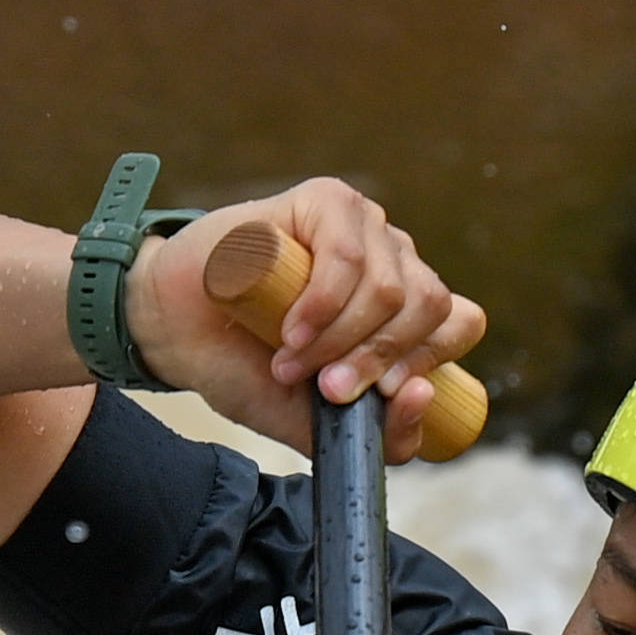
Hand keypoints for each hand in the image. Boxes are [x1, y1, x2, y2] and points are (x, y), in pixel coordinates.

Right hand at [125, 178, 489, 466]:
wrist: (176, 331)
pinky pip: (348, 255)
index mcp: (404, 306)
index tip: (380, 398)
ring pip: (390, 287)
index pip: (460, 323)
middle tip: (324, 389)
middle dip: (375, 361)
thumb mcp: (316, 420)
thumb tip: (423, 398)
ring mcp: (362, 227)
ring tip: (289, 360)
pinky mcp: (324, 201)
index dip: (430, 362)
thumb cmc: (247, 369)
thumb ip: (371, 433)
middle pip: (429, 307)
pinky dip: (322, 305)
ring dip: (338, 340)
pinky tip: (290, 330)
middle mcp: (392, 259)